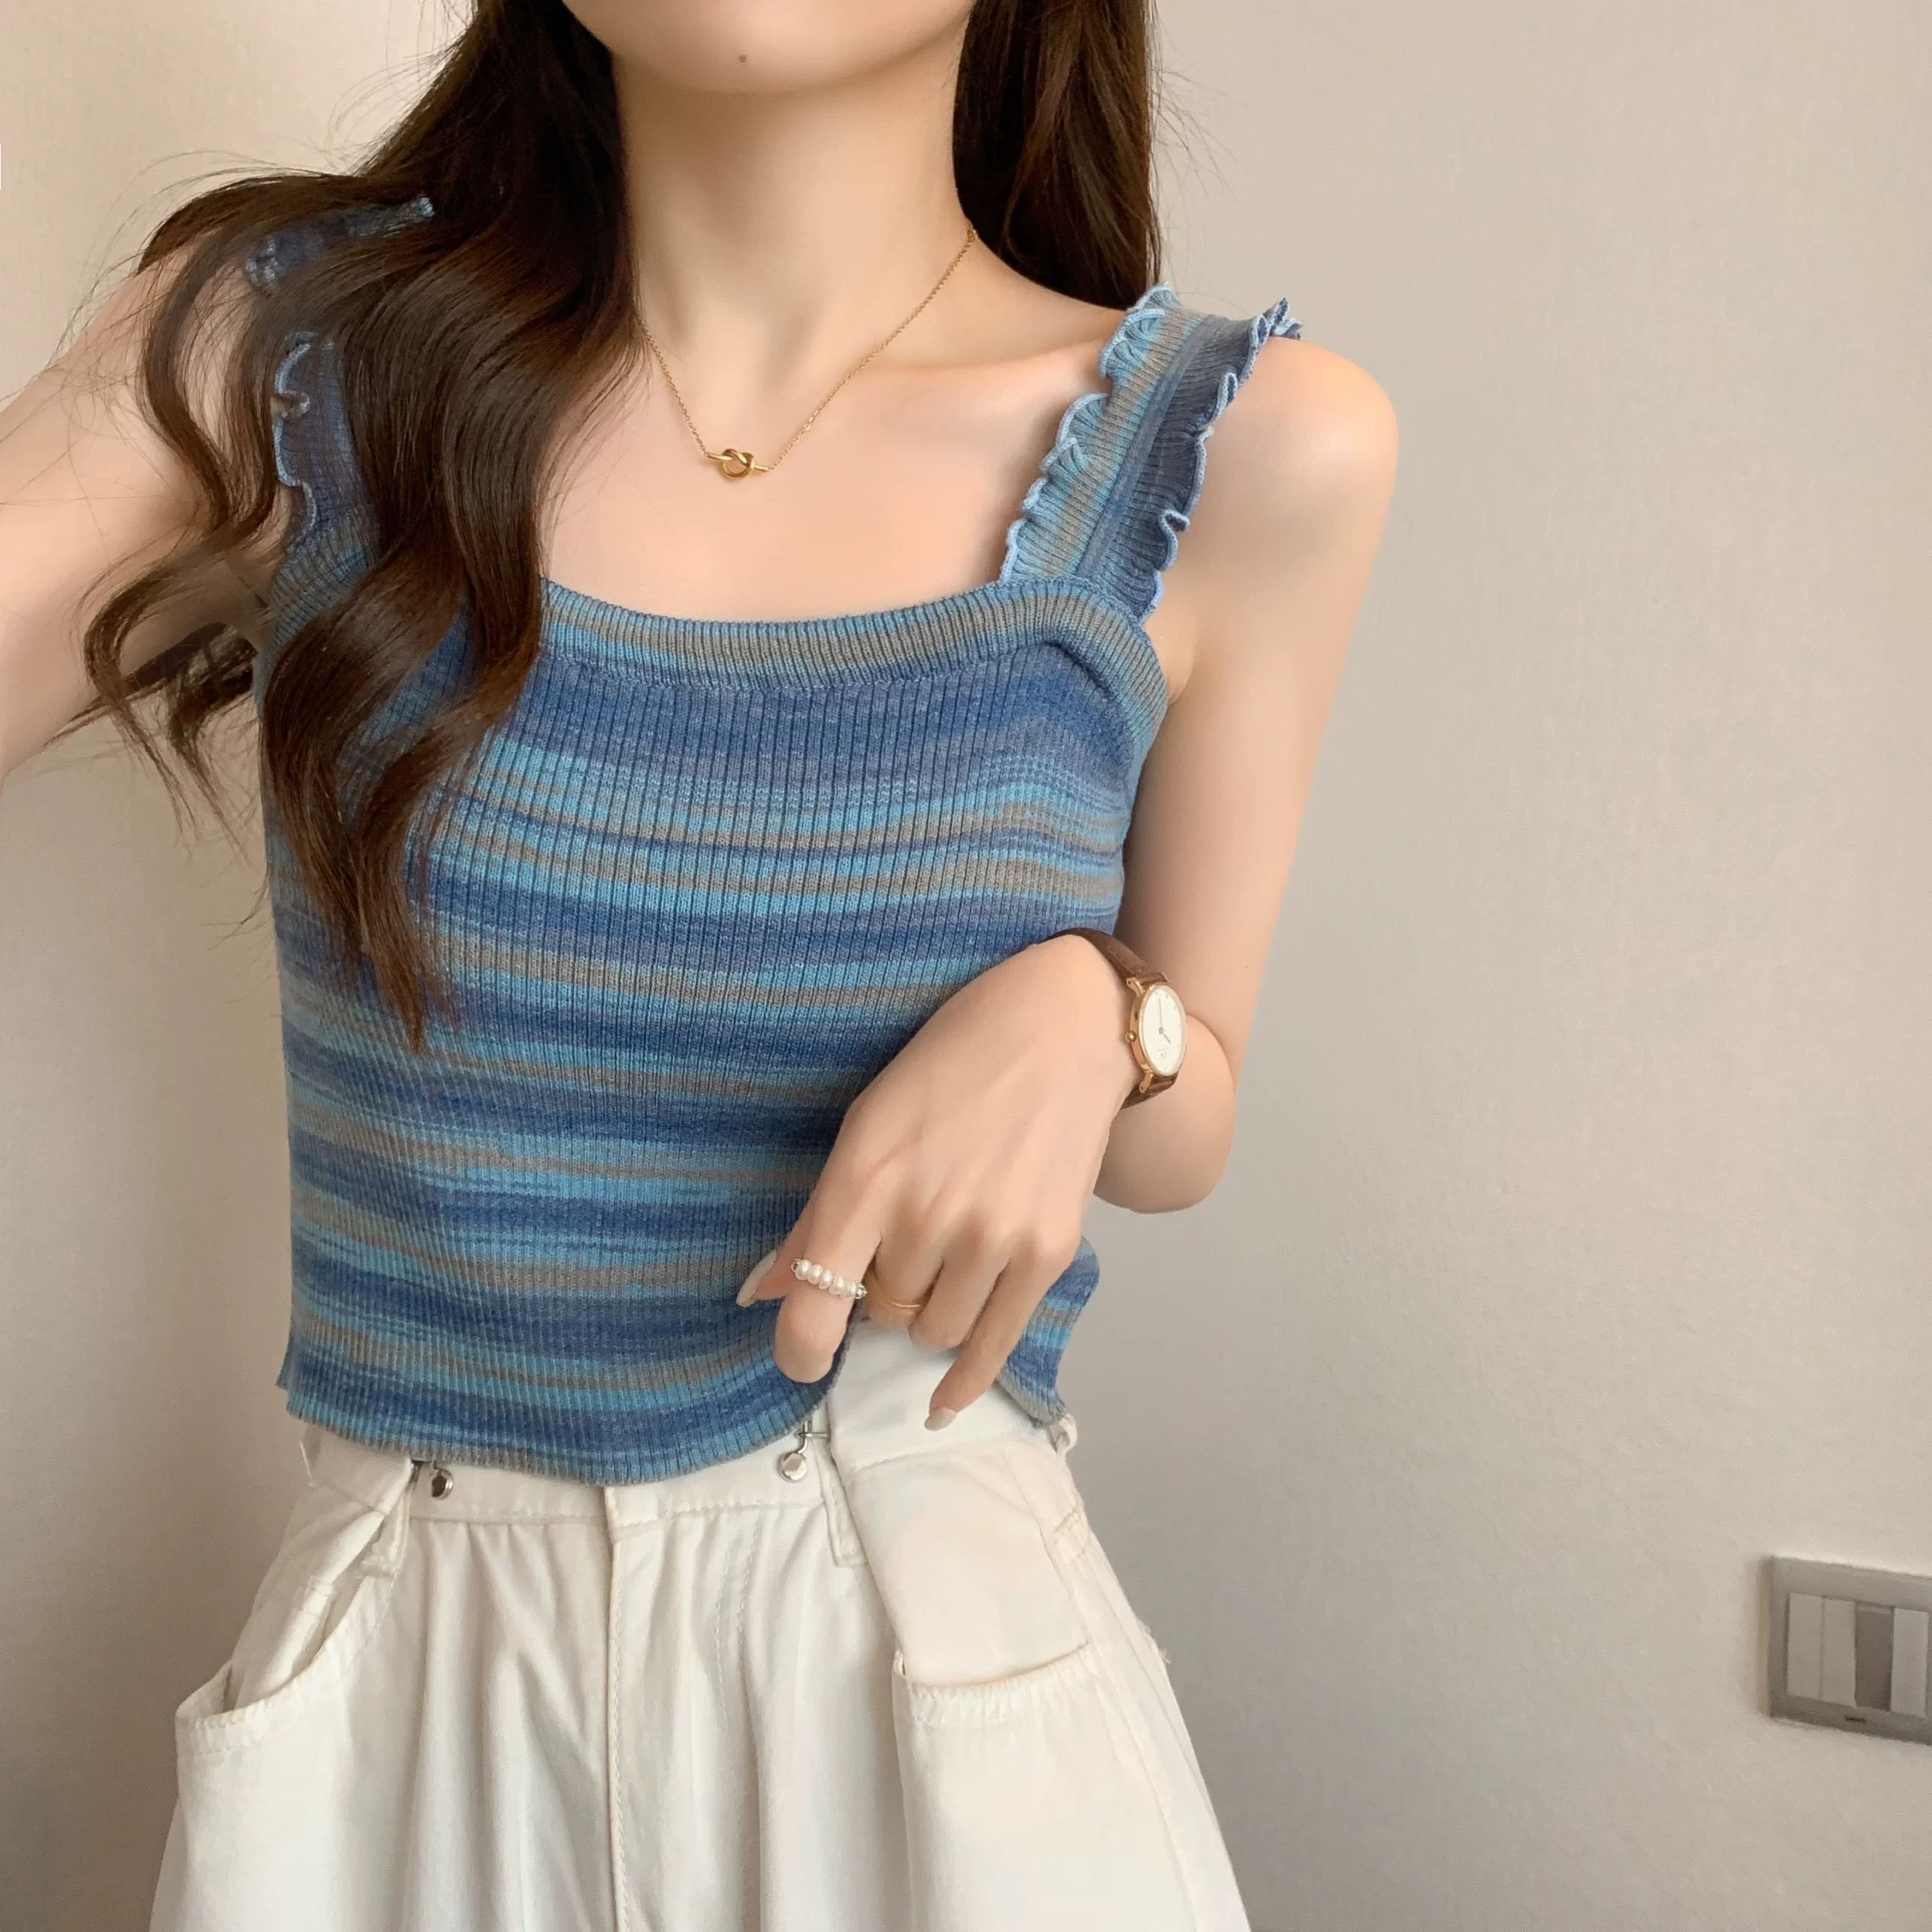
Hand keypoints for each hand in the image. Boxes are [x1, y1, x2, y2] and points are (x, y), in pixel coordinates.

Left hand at [737, 931, 1142, 1425]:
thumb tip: (758, 1296)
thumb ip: (815, 1218)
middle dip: (881, 1295)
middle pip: (881, 1316)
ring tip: (943, 1257)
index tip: (802, 1356)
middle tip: (901, 1245)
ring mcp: (992, 1238)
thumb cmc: (951, 1062)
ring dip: (927, 1312)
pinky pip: (995, 1345)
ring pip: (934, 1332)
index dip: (798, 1349)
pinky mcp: (1048, 1253)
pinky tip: (943, 1400)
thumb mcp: (866, 1123)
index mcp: (866, 1179)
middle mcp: (926, 1217)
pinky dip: (964, 1379)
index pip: (814, 1306)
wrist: (1064, 1028)